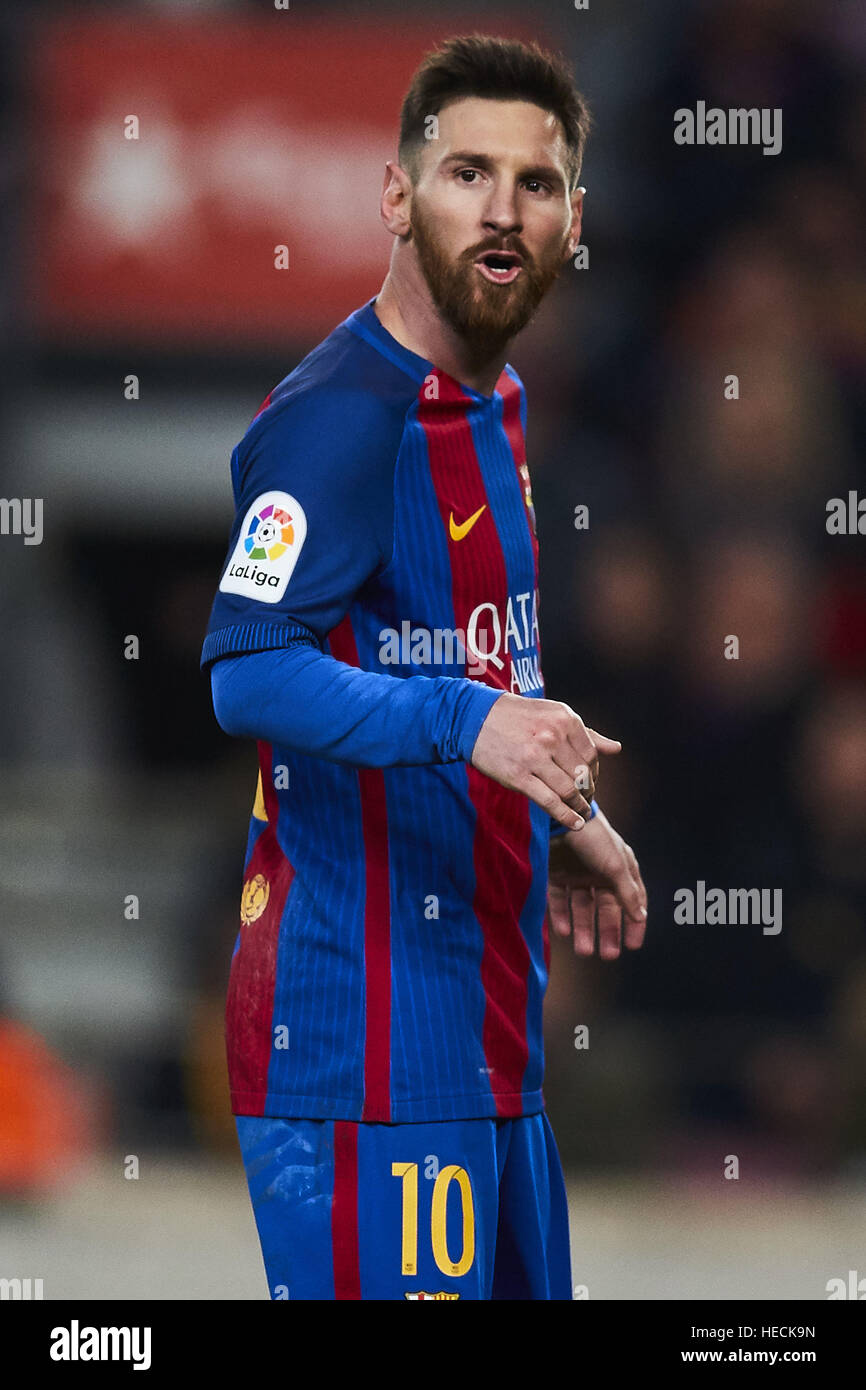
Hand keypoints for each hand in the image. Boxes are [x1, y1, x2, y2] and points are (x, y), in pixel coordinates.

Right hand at [470, 693, 620, 829]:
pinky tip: (576, 823)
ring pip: (569, 790)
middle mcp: (552, 737)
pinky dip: (567, 816)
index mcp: (565, 719)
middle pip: (582, 774)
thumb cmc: (518, 717)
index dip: (594, 773)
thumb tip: (617, 749)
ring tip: (582, 813)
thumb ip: (586, 733)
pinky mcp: (518, 777)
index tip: (589, 781)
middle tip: (585, 800)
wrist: (474, 718)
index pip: (591, 755)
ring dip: (580, 806)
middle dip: (587, 791)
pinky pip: (550, 802)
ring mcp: (534, 758)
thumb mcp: (554, 715)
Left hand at [547, 807, 647, 957]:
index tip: (633, 946)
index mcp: (620, 868)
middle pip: (606, 908)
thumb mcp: (615, 866)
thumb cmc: (594, 838)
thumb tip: (640, 918)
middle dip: (607, 932)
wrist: (559, 816)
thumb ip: (627, 893)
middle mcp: (600, 872)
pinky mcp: (556, 873)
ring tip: (584, 951)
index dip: (634, 923)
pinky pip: (559, 900)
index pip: (632, 901)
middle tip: (608, 955)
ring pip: (582, 908)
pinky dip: (562, 916)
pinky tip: (564, 932)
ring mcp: (577, 873)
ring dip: (584, 929)